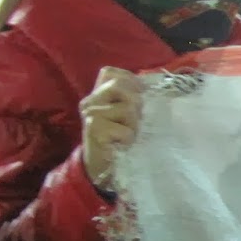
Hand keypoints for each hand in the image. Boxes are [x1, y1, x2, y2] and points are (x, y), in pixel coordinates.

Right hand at [80, 67, 142, 190]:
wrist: (100, 168)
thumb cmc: (117, 140)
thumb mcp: (125, 115)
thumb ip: (130, 97)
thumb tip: (150, 84)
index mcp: (97, 94)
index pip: (110, 72)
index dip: (130, 81)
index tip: (137, 98)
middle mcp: (90, 101)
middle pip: (121, 86)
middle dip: (135, 104)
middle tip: (132, 122)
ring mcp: (91, 114)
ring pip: (127, 108)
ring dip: (134, 125)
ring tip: (127, 135)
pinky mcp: (94, 129)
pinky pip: (126, 130)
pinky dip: (129, 139)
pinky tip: (122, 144)